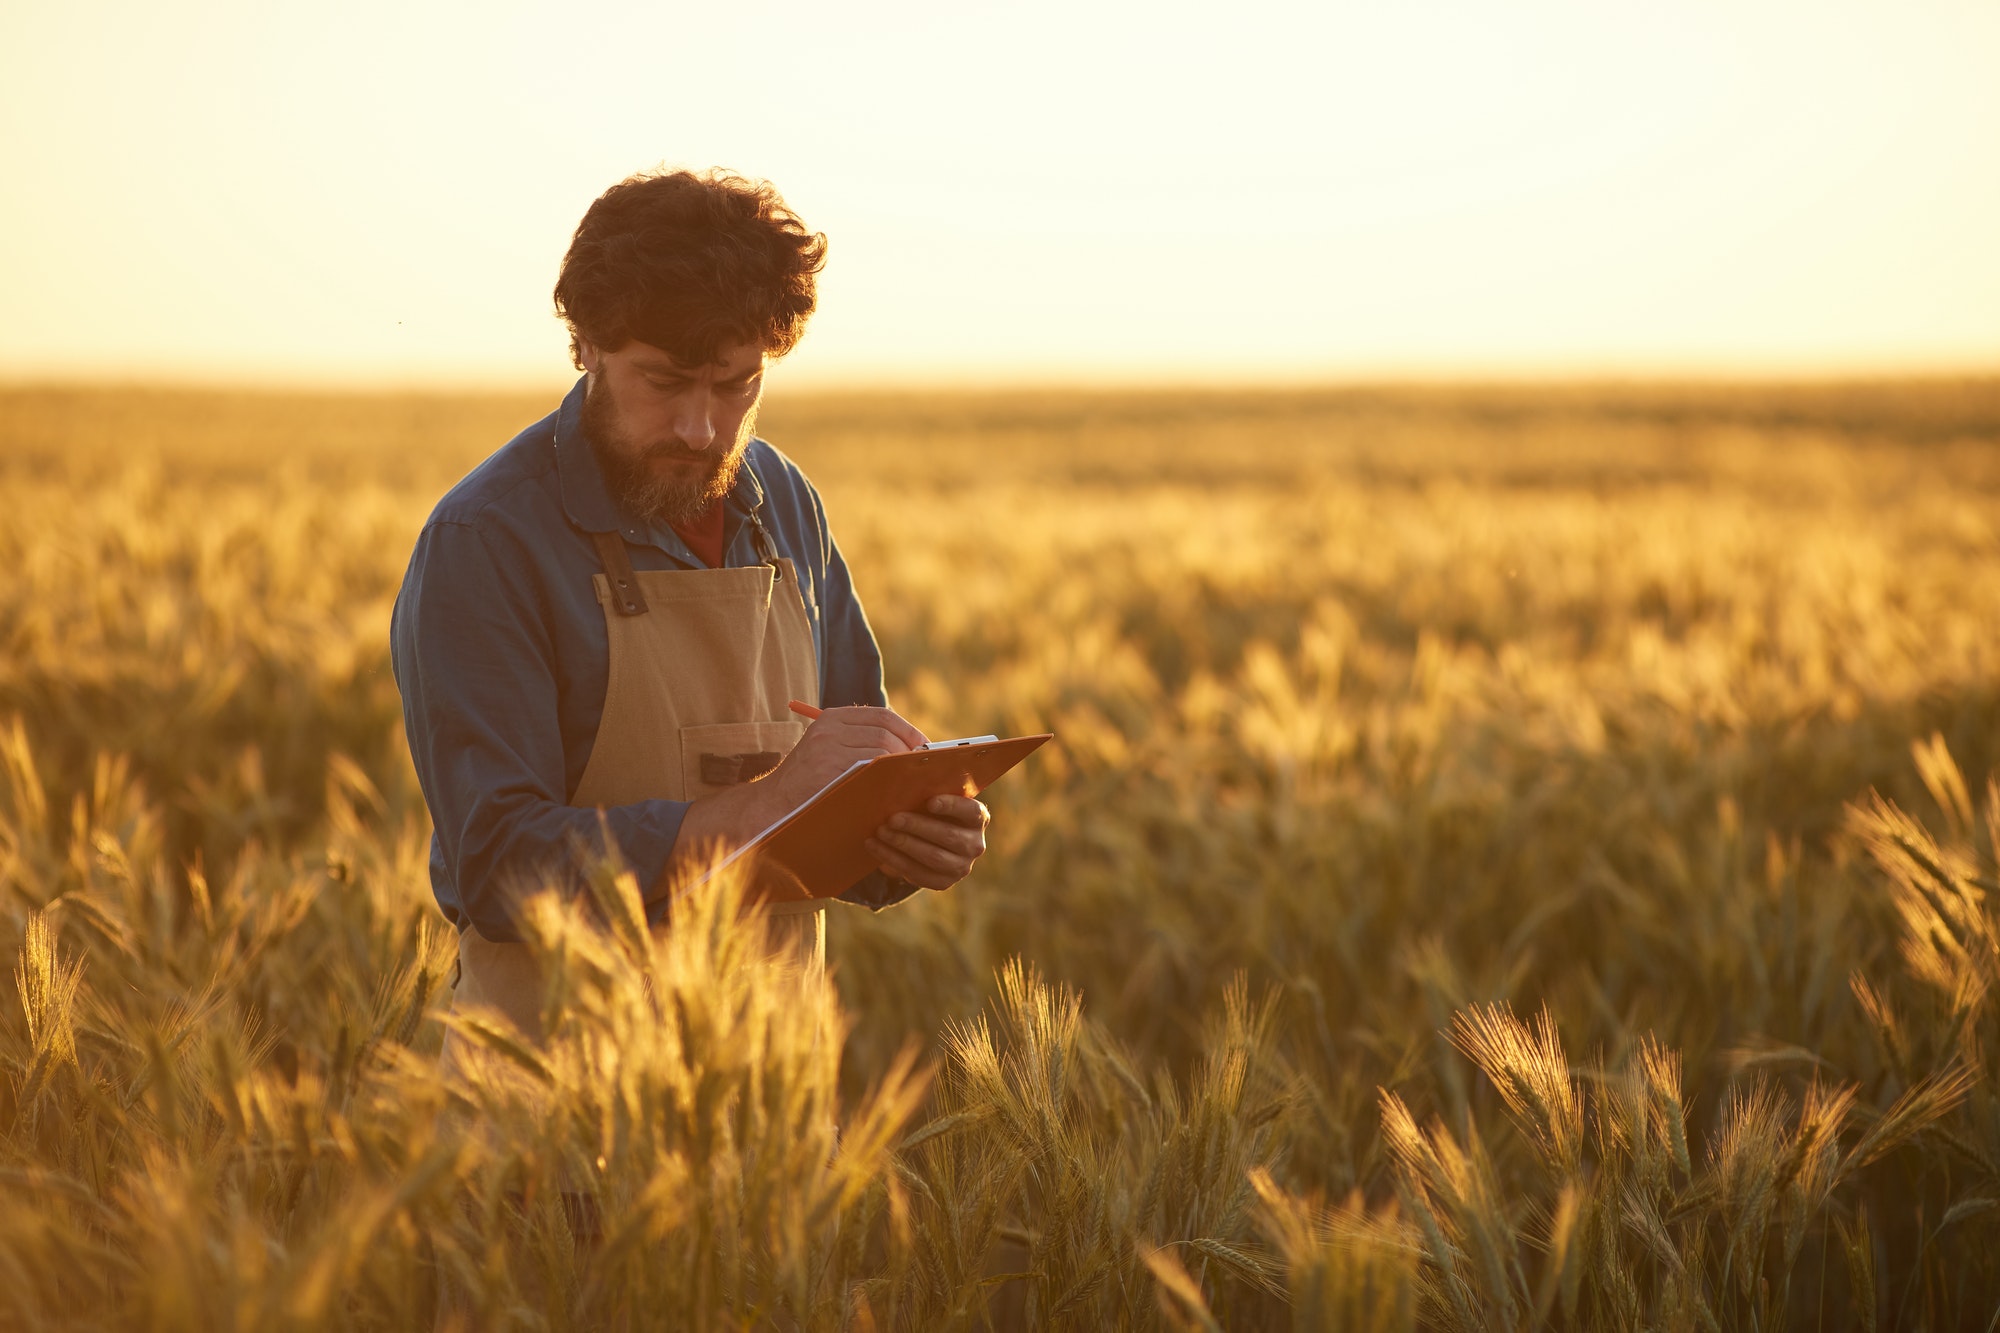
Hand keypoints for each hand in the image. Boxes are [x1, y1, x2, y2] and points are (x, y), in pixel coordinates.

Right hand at [762, 706, 927, 810]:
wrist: (773, 803)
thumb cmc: (806, 782)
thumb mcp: (827, 749)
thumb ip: (858, 741)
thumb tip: (906, 745)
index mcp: (832, 718)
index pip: (882, 715)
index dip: (908, 729)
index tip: (923, 745)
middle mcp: (830, 727)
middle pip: (885, 731)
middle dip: (908, 749)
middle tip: (920, 767)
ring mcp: (828, 747)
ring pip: (882, 749)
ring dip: (900, 765)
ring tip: (909, 778)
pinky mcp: (829, 768)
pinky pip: (871, 768)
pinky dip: (888, 777)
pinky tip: (894, 787)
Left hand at [864, 794, 988, 890]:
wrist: (931, 840)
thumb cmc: (930, 811)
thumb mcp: (934, 799)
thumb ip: (926, 793)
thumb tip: (902, 785)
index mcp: (978, 818)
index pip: (971, 812)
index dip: (952, 806)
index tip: (930, 802)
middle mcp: (975, 844)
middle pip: (948, 836)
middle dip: (917, 826)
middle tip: (892, 819)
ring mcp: (962, 867)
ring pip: (933, 857)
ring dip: (903, 844)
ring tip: (881, 832)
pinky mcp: (944, 882)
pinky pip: (918, 874)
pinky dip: (894, 860)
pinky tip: (877, 849)